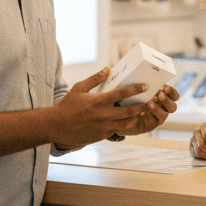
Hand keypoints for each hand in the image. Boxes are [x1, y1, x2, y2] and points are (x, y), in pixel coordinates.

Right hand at [51, 68, 173, 149]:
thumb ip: (95, 79)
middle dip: (142, 105)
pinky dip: (126, 126)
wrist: (56, 127)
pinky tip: (130, 122)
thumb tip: (108, 69)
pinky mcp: (102, 136)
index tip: (146, 85)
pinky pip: (118, 131)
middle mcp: (104, 115)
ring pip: (127, 123)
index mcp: (99, 101)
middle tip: (149, 100)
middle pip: (130, 110)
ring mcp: (104, 127)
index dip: (136, 89)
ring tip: (143, 112)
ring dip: (136, 117)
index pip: (122, 93)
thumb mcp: (79, 88)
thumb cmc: (67, 106)